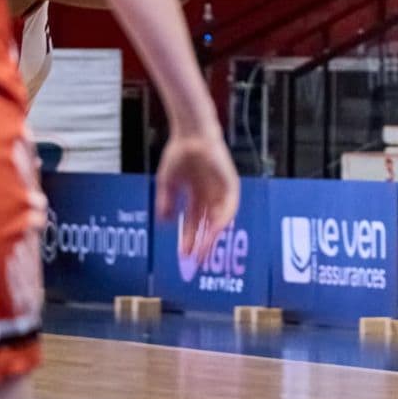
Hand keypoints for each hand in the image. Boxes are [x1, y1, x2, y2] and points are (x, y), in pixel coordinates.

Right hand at [159, 128, 239, 269]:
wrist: (190, 136)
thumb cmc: (179, 155)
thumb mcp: (168, 183)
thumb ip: (166, 202)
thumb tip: (166, 223)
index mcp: (196, 196)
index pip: (194, 223)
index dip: (188, 239)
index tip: (183, 255)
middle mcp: (210, 196)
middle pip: (207, 226)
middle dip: (201, 244)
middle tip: (195, 262)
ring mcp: (221, 191)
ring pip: (219, 220)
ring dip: (212, 237)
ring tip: (203, 253)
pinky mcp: (230, 184)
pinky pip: (229, 206)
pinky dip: (222, 220)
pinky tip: (215, 232)